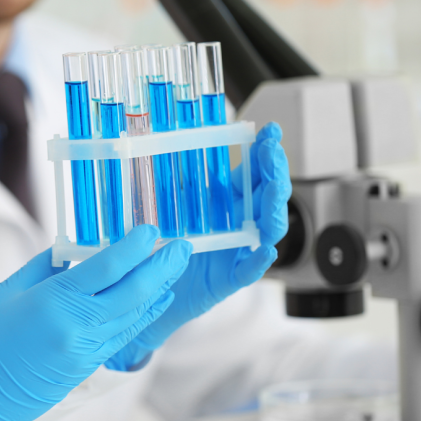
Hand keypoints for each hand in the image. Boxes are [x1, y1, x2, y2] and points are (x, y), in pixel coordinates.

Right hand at [0, 225, 191, 420]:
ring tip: (175, 268)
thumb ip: (43, 267)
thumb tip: (72, 248)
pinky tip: (155, 300)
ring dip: (158, 290)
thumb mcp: (6, 292)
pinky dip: (142, 314)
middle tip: (182, 247)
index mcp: (53, 301)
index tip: (150, 229)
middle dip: (162, 267)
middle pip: (133, 291)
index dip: (134, 247)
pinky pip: (122, 335)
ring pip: (134, 315)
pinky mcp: (87, 368)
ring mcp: (85, 351)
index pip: (106, 267)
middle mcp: (77, 326)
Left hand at [106, 123, 291, 370]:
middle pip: (269, 196)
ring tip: (273, 191)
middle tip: (272, 154)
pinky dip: (260, 259)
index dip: (264, 152)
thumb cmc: (158, 245)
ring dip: (275, 210)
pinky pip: (250, 269)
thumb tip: (155, 144)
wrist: (146, 289)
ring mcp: (238, 251)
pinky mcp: (230, 279)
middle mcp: (238, 223)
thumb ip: (169, 183)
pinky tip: (266, 249)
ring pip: (269, 230)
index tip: (269, 131)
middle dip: (274, 173)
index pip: (253, 172)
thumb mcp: (164, 207)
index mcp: (226, 202)